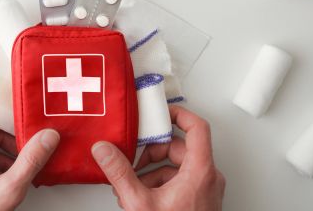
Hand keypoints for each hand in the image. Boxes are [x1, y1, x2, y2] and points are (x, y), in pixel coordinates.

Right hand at [91, 105, 224, 210]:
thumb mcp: (140, 202)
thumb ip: (120, 173)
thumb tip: (104, 151)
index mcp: (200, 171)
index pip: (197, 128)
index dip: (178, 113)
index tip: (161, 111)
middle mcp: (208, 177)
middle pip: (179, 147)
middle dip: (151, 152)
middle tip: (133, 162)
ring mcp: (206, 189)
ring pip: (177, 165)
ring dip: (152, 170)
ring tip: (134, 185)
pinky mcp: (200, 199)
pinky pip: (180, 179)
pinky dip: (160, 182)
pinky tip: (143, 195)